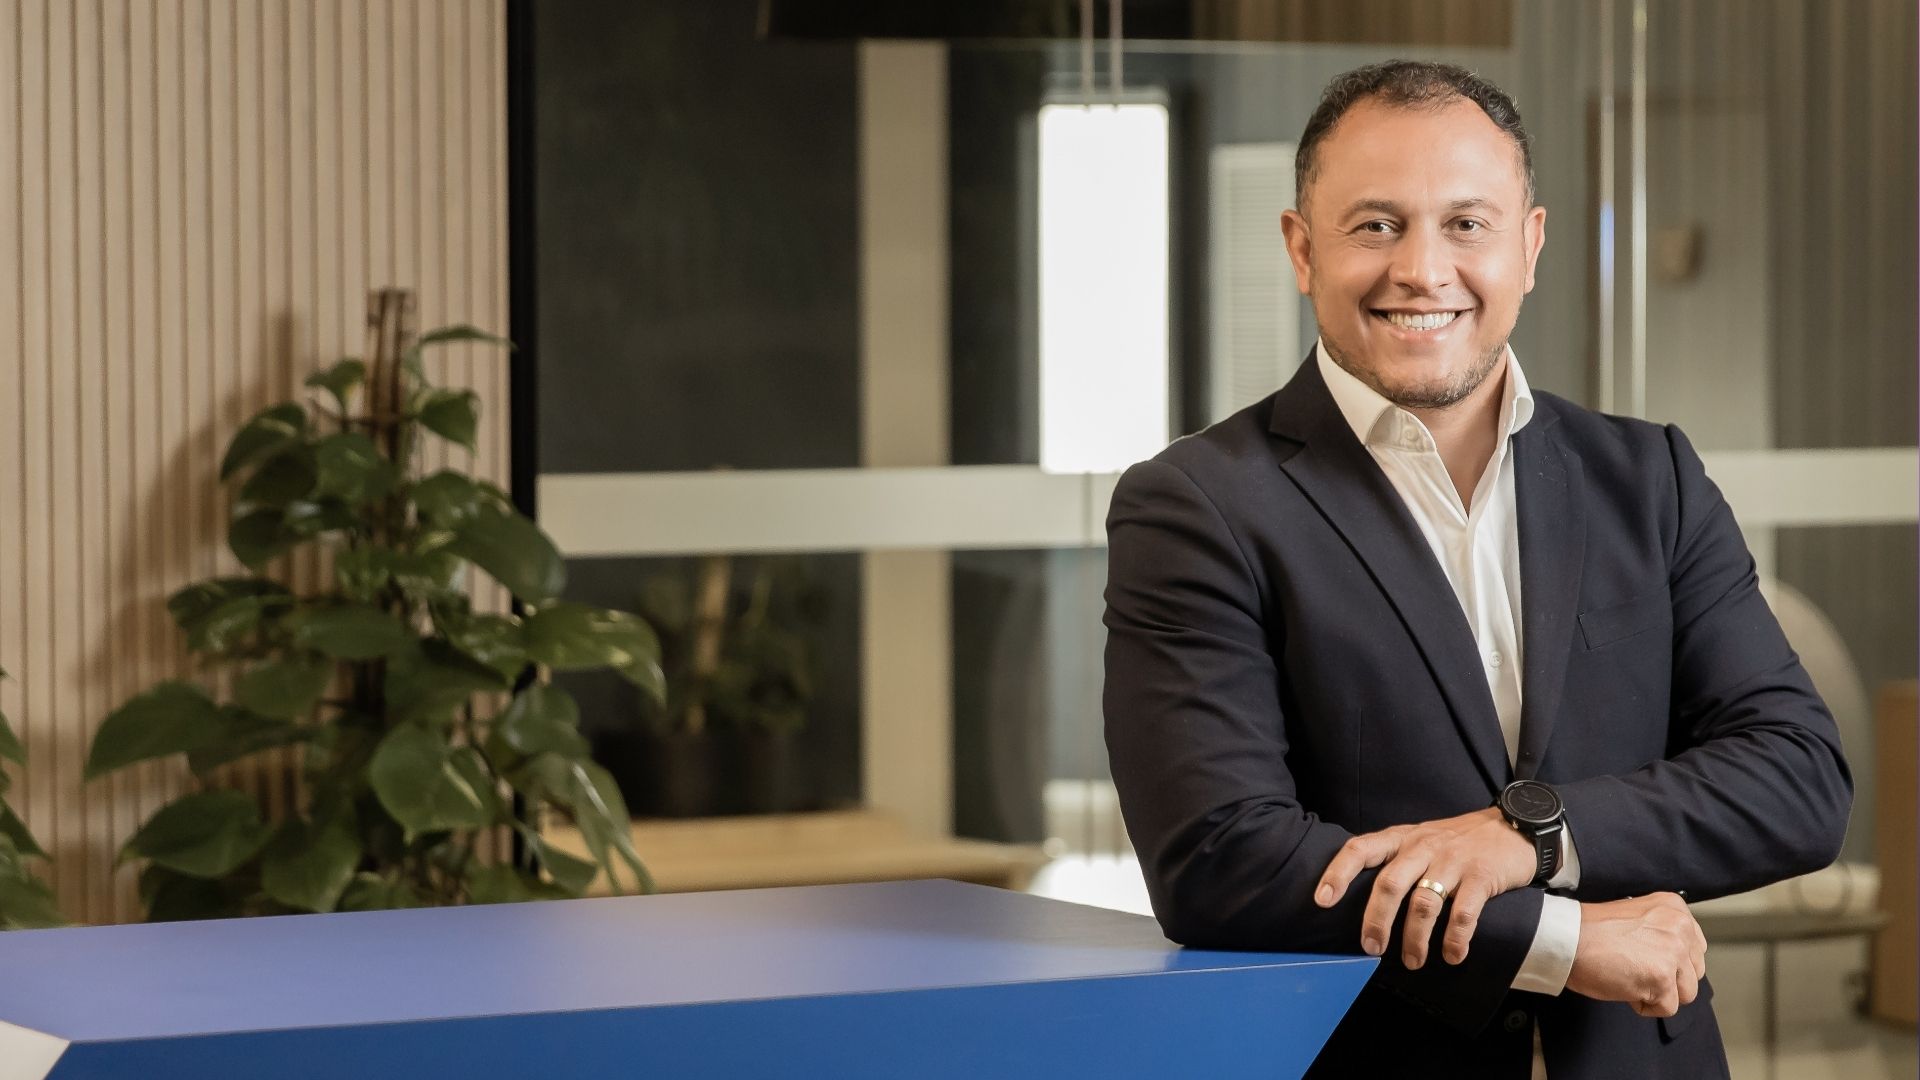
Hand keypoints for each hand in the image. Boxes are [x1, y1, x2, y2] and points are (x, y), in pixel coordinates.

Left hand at [1314, 807, 1536, 968]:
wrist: (1513, 827)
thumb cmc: (1458, 840)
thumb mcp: (1420, 839)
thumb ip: (1394, 862)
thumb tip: (1362, 901)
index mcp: (1401, 838)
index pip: (1360, 849)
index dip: (1338, 873)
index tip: (1322, 901)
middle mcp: (1423, 847)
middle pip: (1390, 883)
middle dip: (1376, 920)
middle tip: (1371, 948)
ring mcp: (1453, 861)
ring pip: (1424, 903)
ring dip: (1414, 938)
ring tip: (1413, 961)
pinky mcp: (1482, 876)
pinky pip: (1464, 913)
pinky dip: (1456, 939)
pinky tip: (1452, 955)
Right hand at [1566, 893, 1706, 1017]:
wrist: (1565, 937)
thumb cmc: (1590, 930)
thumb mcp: (1638, 918)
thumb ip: (1663, 932)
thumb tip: (1677, 962)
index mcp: (1675, 908)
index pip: (1695, 949)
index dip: (1668, 960)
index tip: (1642, 954)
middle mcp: (1680, 926)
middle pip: (1693, 973)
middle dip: (1666, 978)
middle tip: (1632, 965)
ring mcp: (1673, 952)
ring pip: (1685, 993)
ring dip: (1657, 993)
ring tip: (1628, 975)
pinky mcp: (1662, 977)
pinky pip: (1666, 1008)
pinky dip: (1643, 1005)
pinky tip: (1623, 985)